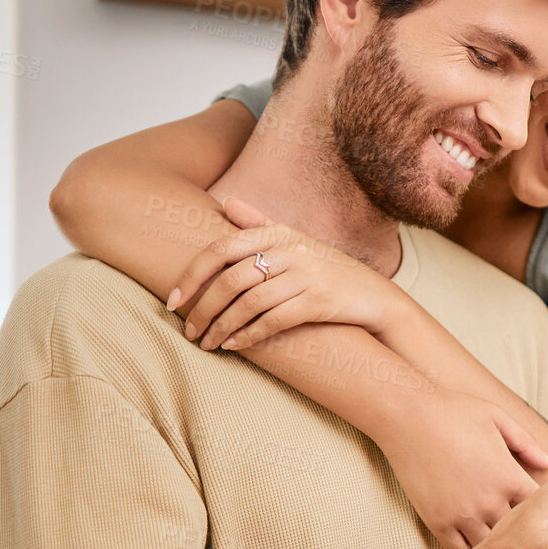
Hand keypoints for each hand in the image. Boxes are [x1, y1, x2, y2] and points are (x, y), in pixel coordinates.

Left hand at [165, 197, 400, 350]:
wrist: (375, 298)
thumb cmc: (330, 270)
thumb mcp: (298, 241)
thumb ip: (260, 223)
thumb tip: (226, 202)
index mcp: (278, 233)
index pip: (221, 249)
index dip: (192, 276)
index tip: (172, 301)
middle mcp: (291, 250)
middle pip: (230, 279)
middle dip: (203, 309)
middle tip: (188, 331)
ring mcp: (306, 275)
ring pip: (248, 302)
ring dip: (221, 327)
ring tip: (207, 344)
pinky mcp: (319, 301)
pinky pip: (273, 320)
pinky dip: (249, 335)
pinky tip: (234, 346)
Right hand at [381, 387, 547, 548]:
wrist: (408, 417)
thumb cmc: (455, 411)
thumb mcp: (498, 419)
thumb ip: (527, 444)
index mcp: (510, 477)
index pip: (542, 509)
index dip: (545, 514)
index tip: (541, 514)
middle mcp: (491, 501)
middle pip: (520, 535)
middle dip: (525, 536)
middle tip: (525, 538)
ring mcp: (463, 515)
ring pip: (490, 547)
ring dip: (496, 547)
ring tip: (500, 547)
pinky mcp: (438, 522)